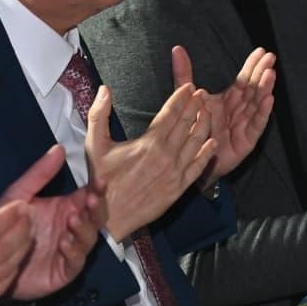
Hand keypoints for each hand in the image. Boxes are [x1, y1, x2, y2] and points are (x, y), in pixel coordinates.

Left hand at [0, 144, 108, 299]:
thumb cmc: (8, 225)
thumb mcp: (20, 194)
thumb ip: (40, 173)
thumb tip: (60, 148)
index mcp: (66, 208)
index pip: (89, 196)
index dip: (97, 189)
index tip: (99, 180)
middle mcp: (72, 228)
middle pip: (95, 218)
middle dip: (96, 209)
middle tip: (90, 200)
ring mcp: (70, 250)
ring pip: (89, 239)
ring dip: (84, 229)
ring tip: (72, 220)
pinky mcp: (63, 271)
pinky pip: (75, 262)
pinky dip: (73, 252)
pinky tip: (64, 243)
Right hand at [86, 83, 215, 241]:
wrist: (110, 218)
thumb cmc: (101, 181)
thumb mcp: (94, 145)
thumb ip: (98, 115)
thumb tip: (103, 90)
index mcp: (149, 142)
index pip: (171, 114)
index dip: (181, 98)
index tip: (189, 87)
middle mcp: (166, 155)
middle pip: (186, 124)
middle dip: (196, 106)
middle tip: (202, 93)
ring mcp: (175, 172)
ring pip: (196, 143)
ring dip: (204, 124)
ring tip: (208, 111)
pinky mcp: (179, 188)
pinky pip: (198, 167)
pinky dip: (207, 154)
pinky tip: (213, 143)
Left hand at [173, 45, 275, 184]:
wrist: (190, 160)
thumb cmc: (193, 129)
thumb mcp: (187, 98)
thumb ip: (184, 74)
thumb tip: (177, 49)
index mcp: (228, 100)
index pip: (243, 80)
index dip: (252, 66)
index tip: (261, 51)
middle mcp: (239, 110)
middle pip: (253, 89)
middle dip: (262, 73)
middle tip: (270, 57)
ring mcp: (244, 125)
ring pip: (257, 104)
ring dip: (264, 89)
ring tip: (270, 74)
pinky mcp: (247, 141)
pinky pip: (256, 125)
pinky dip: (262, 112)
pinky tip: (268, 99)